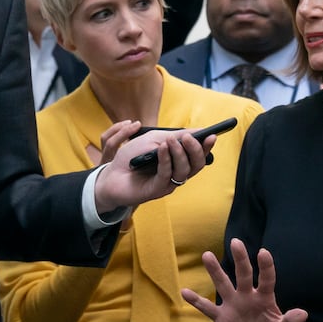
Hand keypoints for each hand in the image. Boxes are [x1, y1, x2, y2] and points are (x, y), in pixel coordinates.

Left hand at [93, 126, 215, 212]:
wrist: (110, 173)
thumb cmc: (132, 156)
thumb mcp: (154, 139)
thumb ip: (175, 136)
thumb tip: (198, 131)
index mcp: (179, 162)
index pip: (199, 156)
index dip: (206, 147)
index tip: (212, 135)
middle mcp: (177, 174)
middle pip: (196, 165)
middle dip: (196, 150)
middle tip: (189, 138)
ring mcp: (168, 183)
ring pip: (184, 171)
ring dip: (179, 153)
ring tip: (170, 141)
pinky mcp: (157, 190)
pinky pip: (167, 175)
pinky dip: (166, 160)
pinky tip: (161, 149)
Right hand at [181, 239, 307, 321]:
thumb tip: (303, 314)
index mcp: (265, 298)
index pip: (267, 279)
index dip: (266, 266)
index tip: (263, 252)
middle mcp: (247, 296)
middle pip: (244, 274)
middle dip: (240, 259)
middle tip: (236, 242)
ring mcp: (233, 305)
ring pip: (223, 284)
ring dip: (215, 271)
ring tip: (207, 255)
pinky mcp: (221, 317)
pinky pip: (207, 308)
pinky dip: (196, 301)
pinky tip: (184, 292)